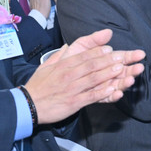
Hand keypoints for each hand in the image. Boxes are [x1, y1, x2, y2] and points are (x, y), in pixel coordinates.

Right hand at [24, 29, 145, 122]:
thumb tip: (67, 46)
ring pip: (93, 79)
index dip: (98, 52)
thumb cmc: (38, 86)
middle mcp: (69, 75)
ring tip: (121, 69)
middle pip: (92, 65)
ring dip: (108, 74)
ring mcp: (72, 89)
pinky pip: (91, 96)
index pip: (83, 56)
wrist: (28, 104)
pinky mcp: (74, 102)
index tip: (109, 49)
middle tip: (122, 57)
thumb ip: (59, 55)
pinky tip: (113, 89)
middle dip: (108, 61)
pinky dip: (102, 92)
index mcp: (63, 65)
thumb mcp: (46, 66)